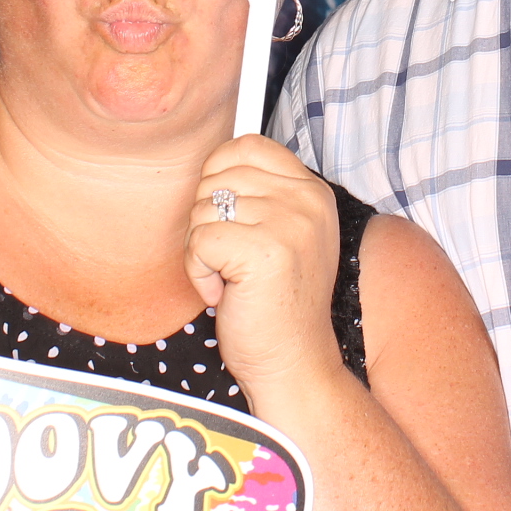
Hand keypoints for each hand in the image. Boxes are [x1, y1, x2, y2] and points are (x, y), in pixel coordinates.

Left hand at [186, 135, 346, 401]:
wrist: (294, 364)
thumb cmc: (277, 305)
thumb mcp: (282, 234)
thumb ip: (260, 194)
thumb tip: (211, 165)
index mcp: (312, 190)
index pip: (247, 146)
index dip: (218, 178)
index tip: (228, 220)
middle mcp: (307, 200)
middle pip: (217, 177)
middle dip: (207, 221)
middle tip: (232, 261)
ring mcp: (289, 224)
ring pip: (203, 209)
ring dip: (201, 251)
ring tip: (231, 279)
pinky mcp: (264, 251)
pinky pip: (199, 240)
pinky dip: (198, 272)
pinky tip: (223, 293)